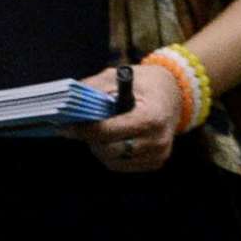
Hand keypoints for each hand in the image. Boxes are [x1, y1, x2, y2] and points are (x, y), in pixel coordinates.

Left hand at [74, 60, 183, 175]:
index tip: (66, 126)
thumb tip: (67, 106)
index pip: (109, 131)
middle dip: (91, 139)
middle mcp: (158, 140)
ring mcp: (159, 154)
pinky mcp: (156, 162)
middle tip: (79, 128)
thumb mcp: (119, 75)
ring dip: (99, 147)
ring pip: (113, 161)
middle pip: (109, 150)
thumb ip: (93, 89)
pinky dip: (111, 154)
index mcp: (151, 117)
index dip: (85, 129)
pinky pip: (122, 165)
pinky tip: (112, 139)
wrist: (175, 92)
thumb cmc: (144, 82)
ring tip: (98, 131)